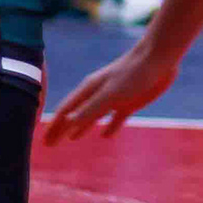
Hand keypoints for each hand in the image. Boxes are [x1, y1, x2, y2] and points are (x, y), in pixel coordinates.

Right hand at [43, 45, 179, 144]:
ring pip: (92, 117)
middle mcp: (97, 95)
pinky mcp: (130, 102)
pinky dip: (109, 128)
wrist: (158, 57)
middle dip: (61, 129)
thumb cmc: (132, 72)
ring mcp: (113, 99)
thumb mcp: (110, 94)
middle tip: (49, 145)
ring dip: (81, 128)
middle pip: (75, 115)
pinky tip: (106, 136)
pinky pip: (115, 118)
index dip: (54, 127)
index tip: (44, 143)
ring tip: (71, 139)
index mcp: (88, 90)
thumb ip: (90, 108)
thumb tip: (68, 122)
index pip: (66, 112)